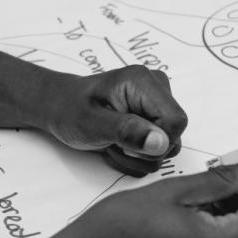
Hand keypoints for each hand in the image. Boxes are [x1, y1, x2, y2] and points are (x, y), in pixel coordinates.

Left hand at [48, 65, 187, 176]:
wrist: (61, 107)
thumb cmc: (70, 110)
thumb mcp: (92, 123)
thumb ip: (127, 131)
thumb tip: (161, 143)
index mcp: (143, 81)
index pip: (176, 122)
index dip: (155, 142)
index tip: (126, 143)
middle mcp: (156, 90)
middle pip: (173, 136)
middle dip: (143, 151)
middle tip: (114, 144)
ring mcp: (156, 105)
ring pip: (166, 147)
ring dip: (137, 156)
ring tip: (113, 143)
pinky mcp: (153, 119)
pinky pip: (158, 149)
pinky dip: (137, 155)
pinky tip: (118, 145)